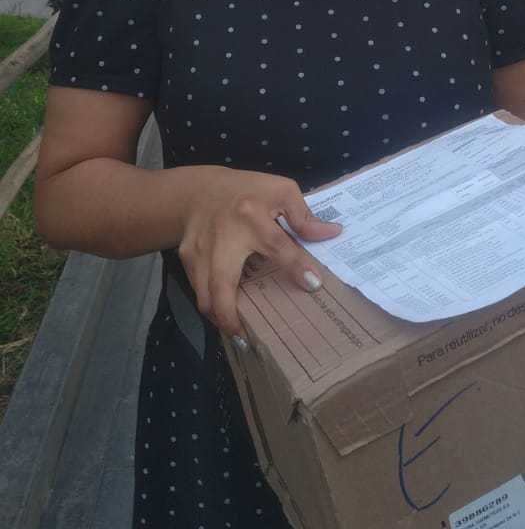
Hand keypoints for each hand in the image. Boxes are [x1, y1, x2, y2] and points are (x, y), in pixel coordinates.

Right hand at [177, 167, 341, 337]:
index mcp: (251, 214)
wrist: (199, 190)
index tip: (313, 284)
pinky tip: (226, 309)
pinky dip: (211, 304)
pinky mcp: (187, 259)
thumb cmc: (247, 191)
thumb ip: (303, 215)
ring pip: (204, 293)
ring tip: (237, 330)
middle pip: (222, 281)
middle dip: (230, 314)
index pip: (277, 245)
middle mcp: (223, 235)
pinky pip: (198, 289)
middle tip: (246, 338)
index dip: (296, 266)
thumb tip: (333, 233)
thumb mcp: (280, 190)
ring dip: (219, 316)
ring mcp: (201, 249)